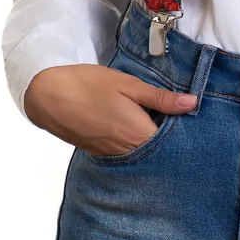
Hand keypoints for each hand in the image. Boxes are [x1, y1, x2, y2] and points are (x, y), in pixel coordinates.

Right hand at [23, 63, 197, 155]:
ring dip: (151, 138)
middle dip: (170, 136)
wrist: (47, 95)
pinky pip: (126, 152)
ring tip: (155, 117)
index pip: (174, 142)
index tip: (191, 116)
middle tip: (175, 115)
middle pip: (159, 150)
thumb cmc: (88, 85)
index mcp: (138, 134)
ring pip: (143, 152)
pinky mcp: (100, 153)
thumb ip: (161, 97)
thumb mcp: (128, 85)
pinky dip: (134, 140)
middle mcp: (127, 151)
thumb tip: (192, 103)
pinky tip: (133, 123)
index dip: (185, 130)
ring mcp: (112, 155)